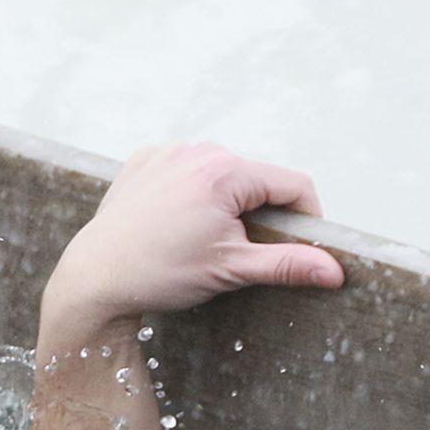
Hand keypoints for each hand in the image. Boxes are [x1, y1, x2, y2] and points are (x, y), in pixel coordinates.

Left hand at [44, 142, 343, 330]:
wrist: (94, 279)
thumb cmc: (160, 275)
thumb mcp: (230, 269)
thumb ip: (286, 264)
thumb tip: (335, 271)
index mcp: (223, 171)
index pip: (293, 186)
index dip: (306, 219)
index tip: (300, 247)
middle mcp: (196, 150)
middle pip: (256, 178)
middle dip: (259, 212)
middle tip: (236, 251)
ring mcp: (167, 151)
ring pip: (220, 174)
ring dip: (224, 201)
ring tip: (200, 238)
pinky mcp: (144, 160)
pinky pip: (185, 171)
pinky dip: (189, 193)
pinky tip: (173, 223)